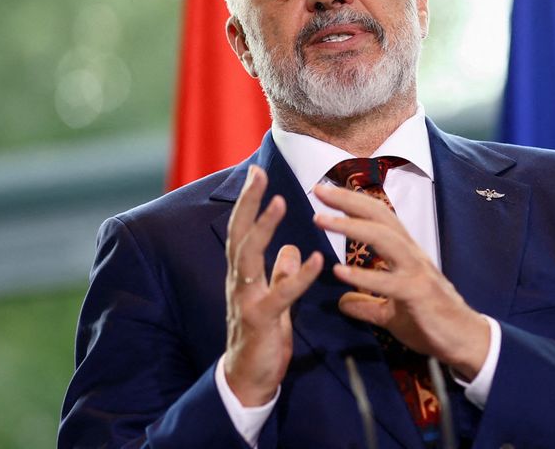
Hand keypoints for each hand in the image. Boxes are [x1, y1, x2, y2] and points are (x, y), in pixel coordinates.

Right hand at [224, 166, 323, 405]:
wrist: (249, 381)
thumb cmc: (261, 339)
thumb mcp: (273, 300)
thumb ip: (279, 274)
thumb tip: (289, 249)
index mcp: (243, 274)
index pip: (242, 230)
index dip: (248, 201)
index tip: (256, 173)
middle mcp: (238, 281)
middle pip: (239, 233)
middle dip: (248, 202)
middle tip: (258, 174)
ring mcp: (246, 299)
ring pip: (249, 256)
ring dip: (265, 227)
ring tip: (281, 201)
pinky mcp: (260, 320)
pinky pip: (279, 294)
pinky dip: (297, 276)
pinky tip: (315, 259)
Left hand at [312, 183, 488, 379]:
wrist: (465, 342)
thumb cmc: (430, 321)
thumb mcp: (390, 312)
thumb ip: (366, 303)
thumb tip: (342, 301)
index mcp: (404, 252)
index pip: (377, 217)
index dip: (352, 202)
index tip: (325, 192)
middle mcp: (411, 253)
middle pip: (379, 216)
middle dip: (348, 201)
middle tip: (318, 190)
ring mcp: (416, 271)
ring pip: (384, 238)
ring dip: (350, 226)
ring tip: (320, 220)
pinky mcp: (419, 294)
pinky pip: (389, 281)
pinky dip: (363, 275)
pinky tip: (338, 271)